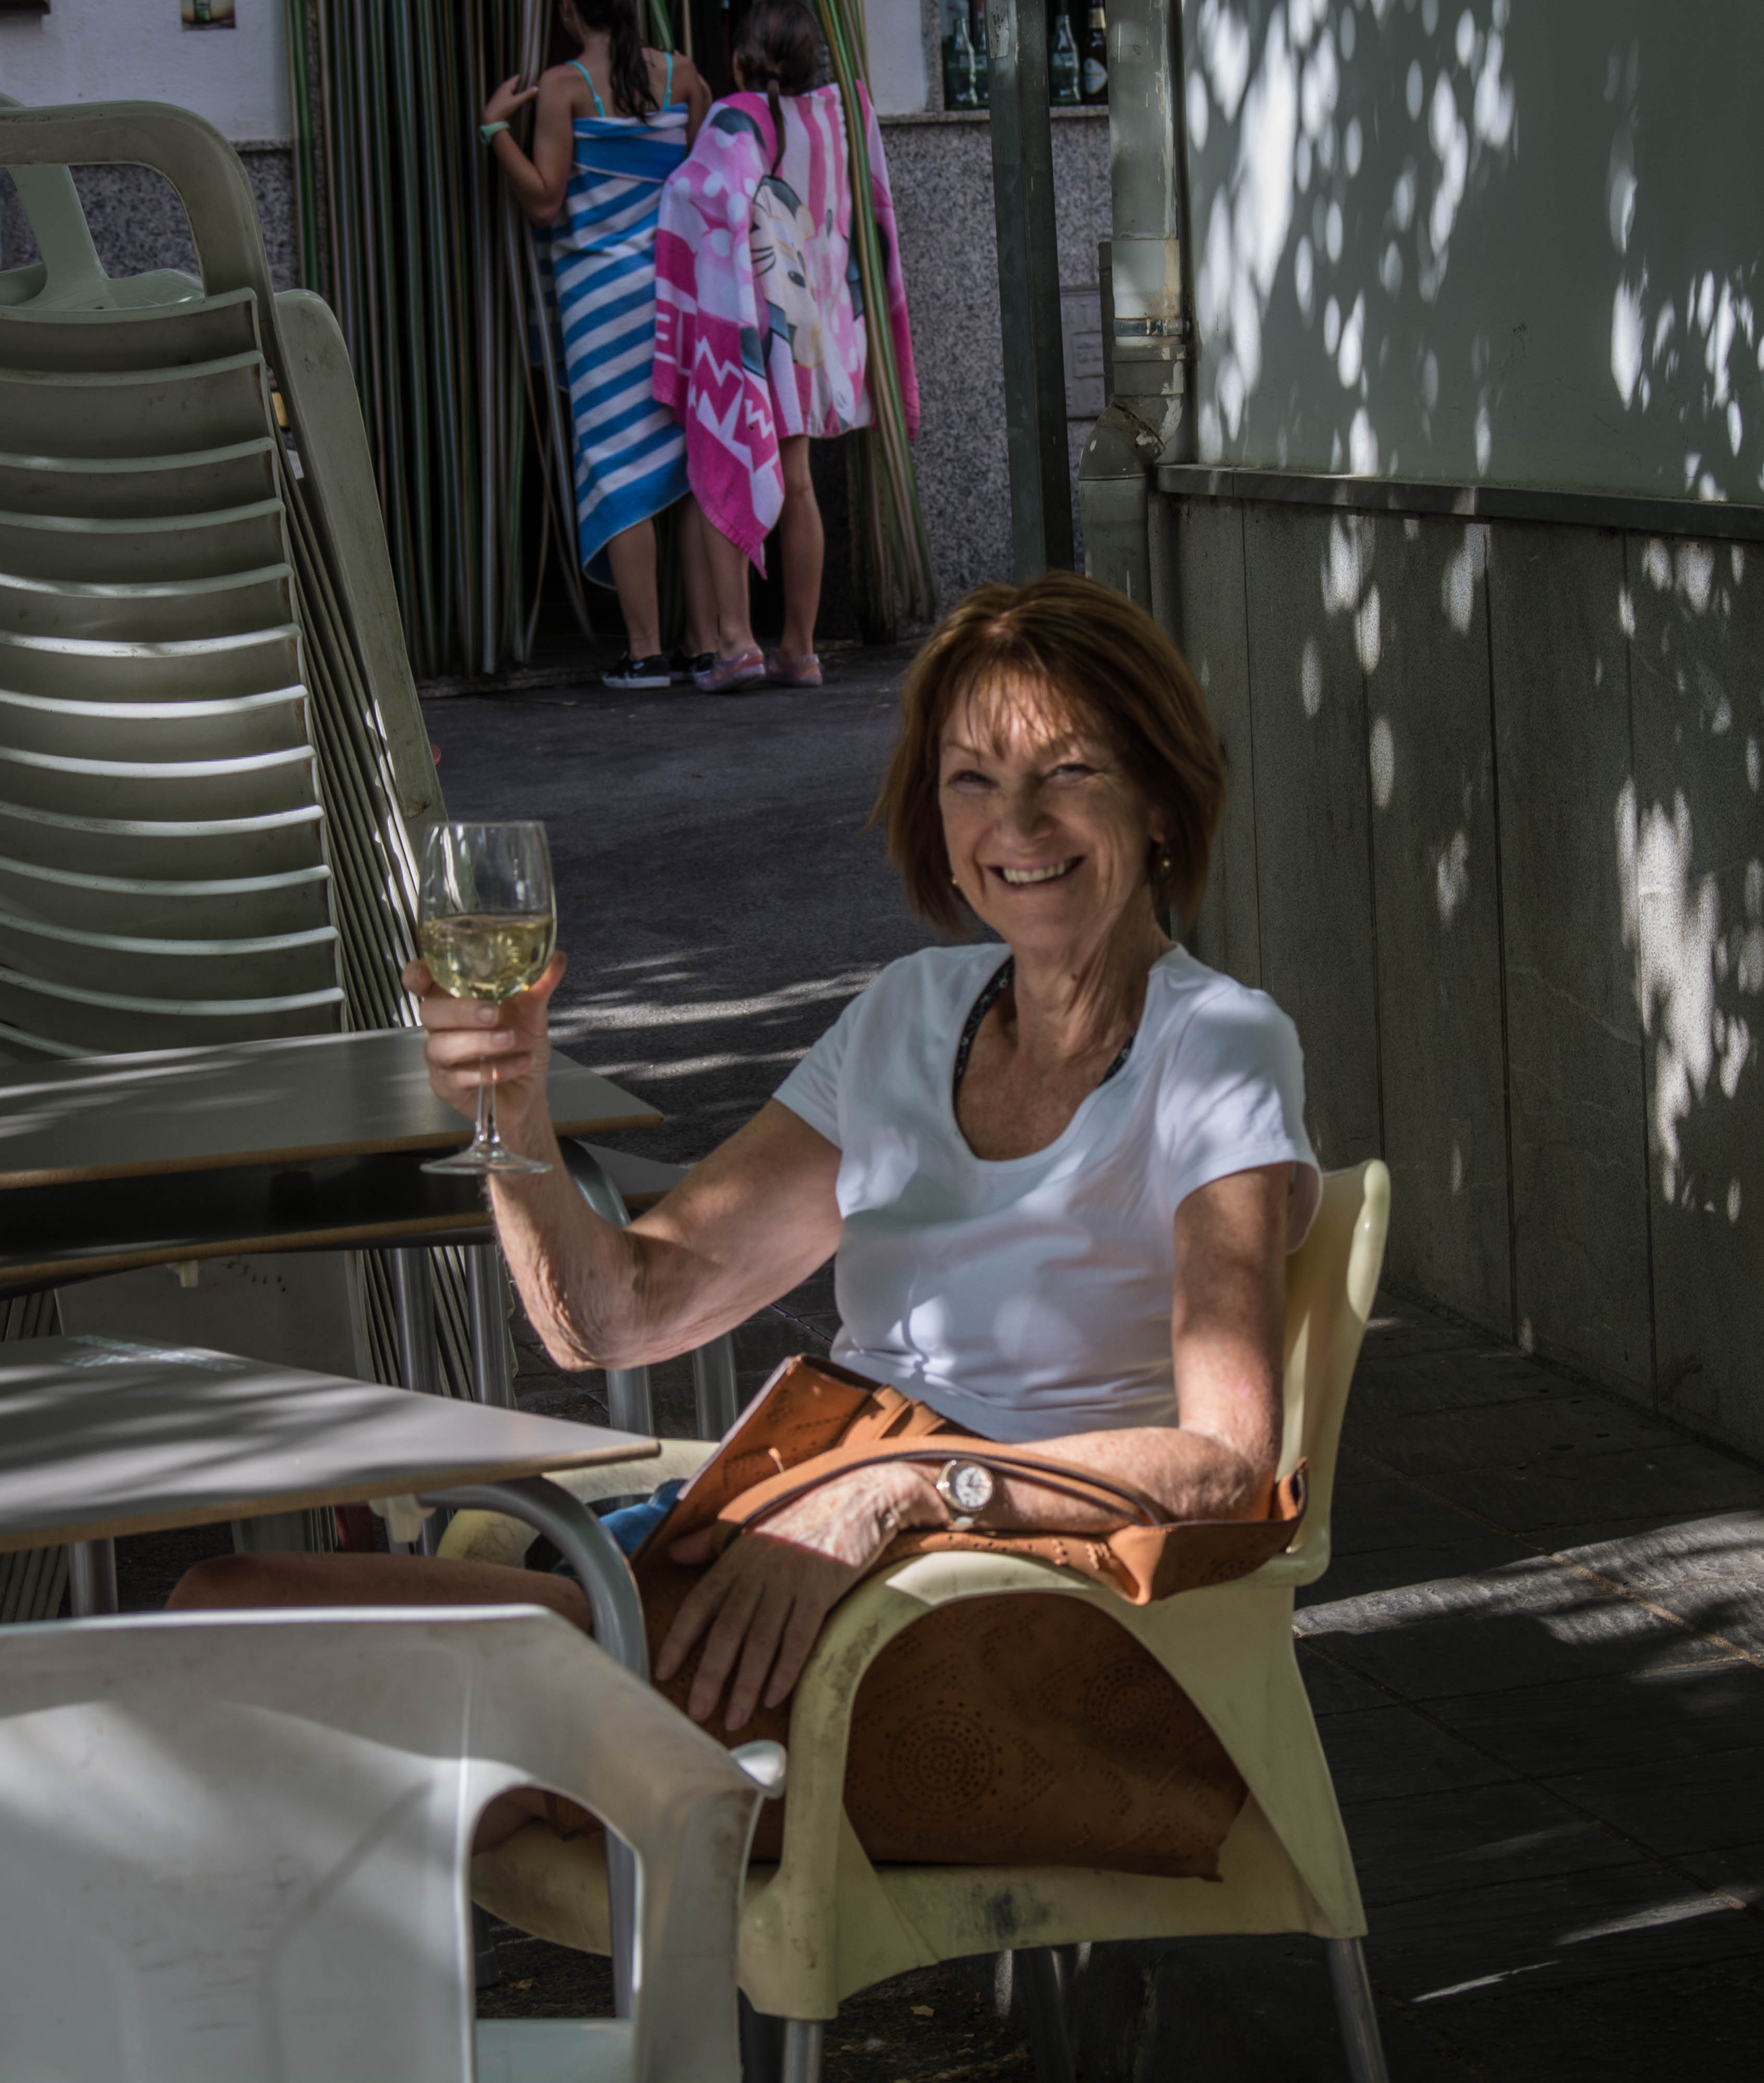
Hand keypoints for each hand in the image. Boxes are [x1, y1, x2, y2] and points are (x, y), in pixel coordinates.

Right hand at [402, 949, 566, 1145]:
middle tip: (493, 1013)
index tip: (424, 972)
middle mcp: (441, 1028)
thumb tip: (556, 958)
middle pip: (429, 1012)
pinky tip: (520, 1063)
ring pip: (440, 1046)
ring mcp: (441, 1059)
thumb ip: (538, 987)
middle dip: (461, 1011)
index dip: (415, 975)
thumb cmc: (521, 1046)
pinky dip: (494, 1070)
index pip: (421, 983)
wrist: (530, 1091)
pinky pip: (461, 1077)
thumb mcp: (532, 1014)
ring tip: (510, 1040)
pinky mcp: (448, 1087)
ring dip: (478, 1042)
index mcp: (454, 1001)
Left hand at [483, 75, 539, 125]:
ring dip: (524, 97)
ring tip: (532, 103)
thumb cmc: (503, 108)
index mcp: (508, 84)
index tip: (535, 82)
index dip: (527, 79)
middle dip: (527, 89)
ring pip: (516, 92)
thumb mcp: (516, 101)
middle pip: (518, 85)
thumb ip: (526, 94)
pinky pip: (513, 98)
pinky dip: (520, 101)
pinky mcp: (503, 100)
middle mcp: (505, 87)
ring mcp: (504, 94)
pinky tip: (525, 107)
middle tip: (535, 94)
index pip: (519, 77)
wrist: (491, 117)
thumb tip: (536, 88)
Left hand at [656, 1464, 939, 1728]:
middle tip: (698, 1713)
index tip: (662, 1671)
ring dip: (746, 1684)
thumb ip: (709, 1541)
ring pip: (761, 1640)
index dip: (679, 1639)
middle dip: (711, 1675)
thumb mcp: (750, 1521)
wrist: (856, 1497)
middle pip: (727, 1629)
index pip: (699, 1602)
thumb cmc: (801, 1512)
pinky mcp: (821, 1590)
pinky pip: (799, 1637)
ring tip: (735, 1717)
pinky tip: (775, 1696)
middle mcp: (757, 1570)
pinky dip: (786, 1669)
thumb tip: (673, 1553)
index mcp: (736, 1556)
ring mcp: (789, 1581)